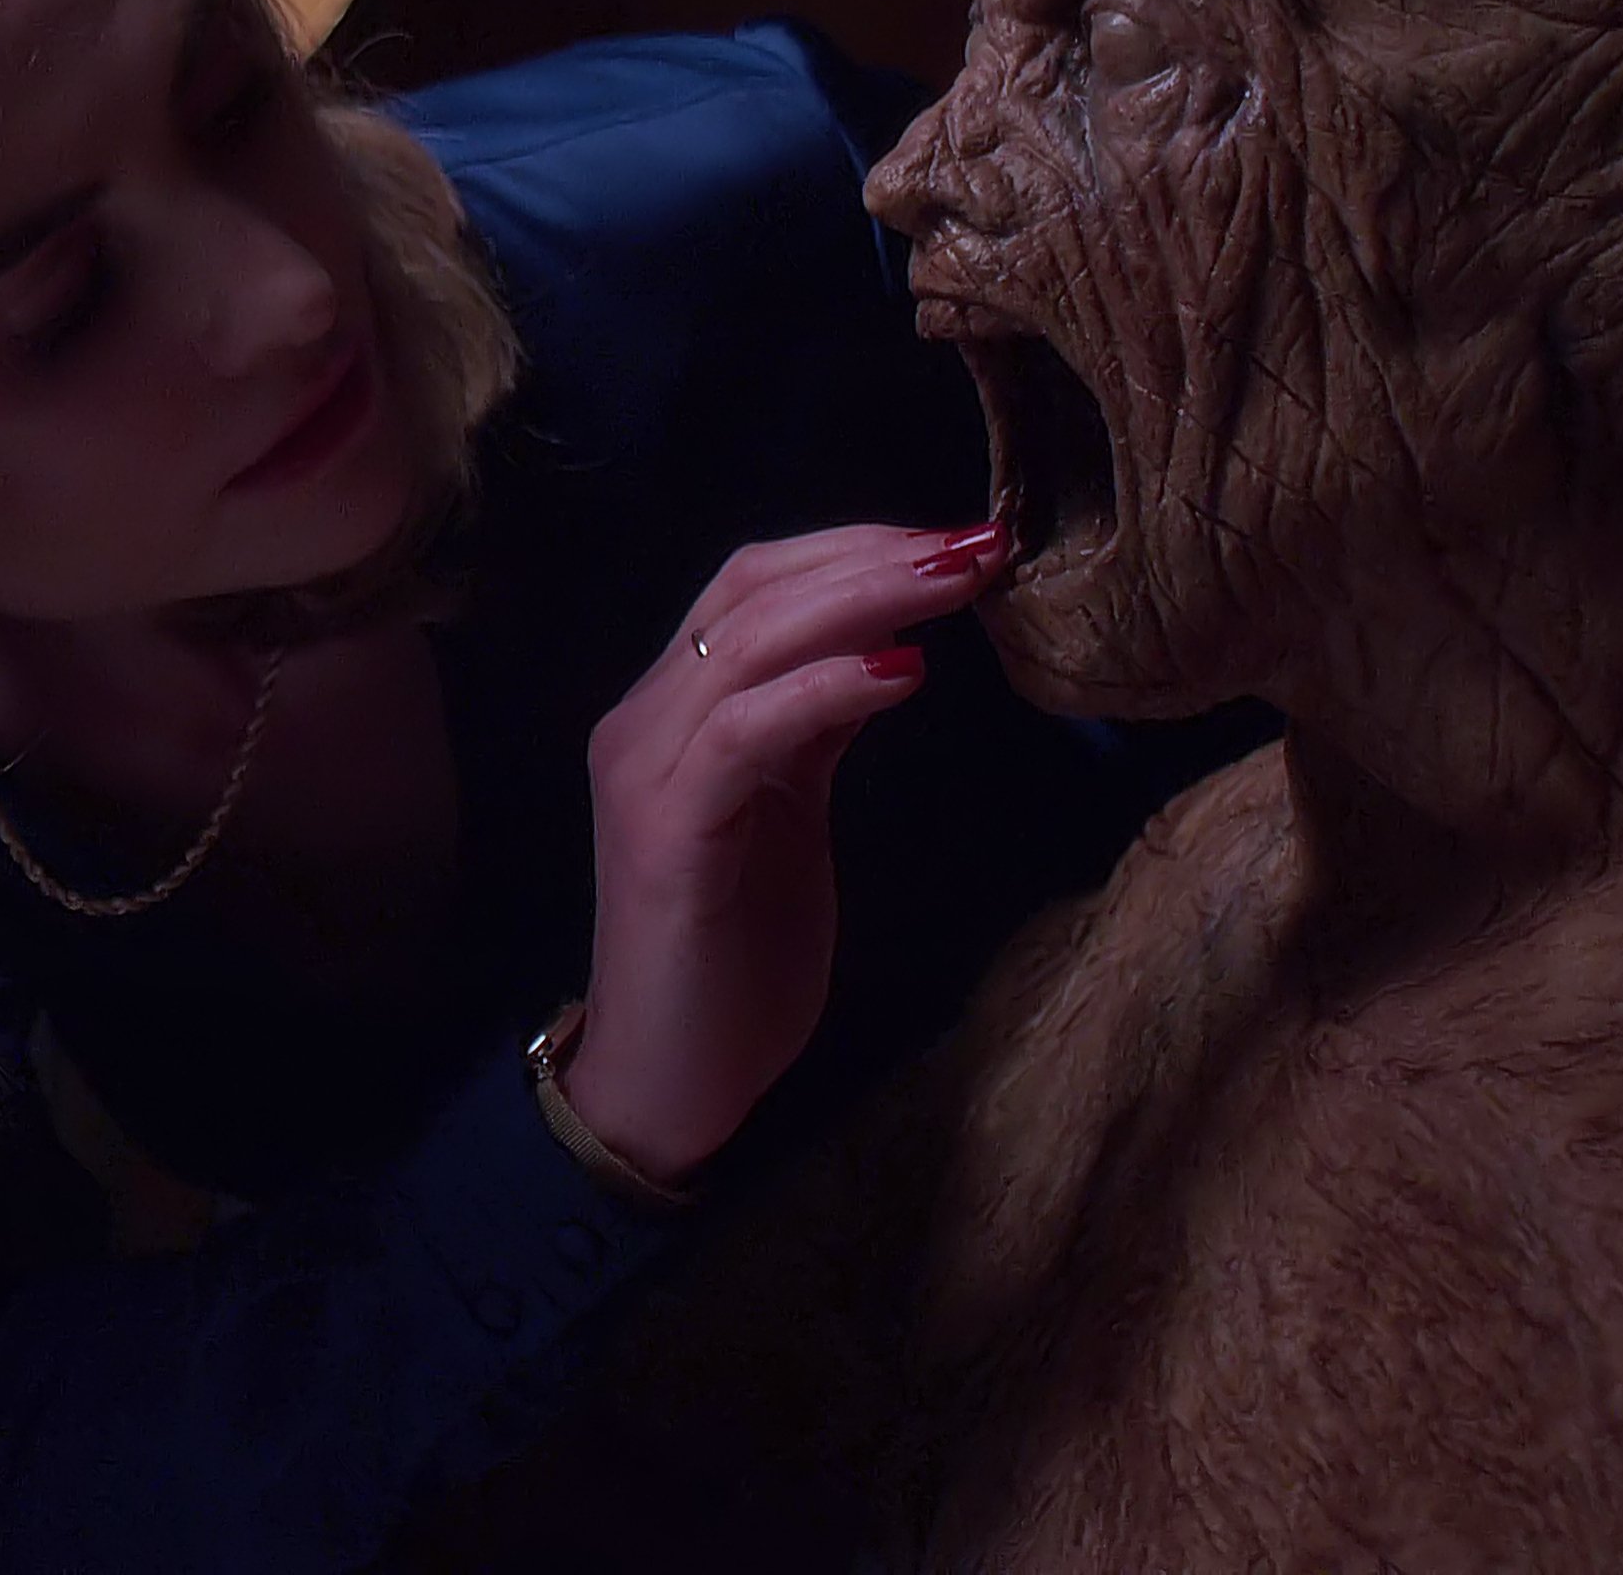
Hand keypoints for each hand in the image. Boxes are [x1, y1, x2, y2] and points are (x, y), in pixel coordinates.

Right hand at [567, 519, 1007, 1184]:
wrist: (669, 1082)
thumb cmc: (733, 957)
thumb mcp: (788, 813)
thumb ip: (813, 727)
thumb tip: (887, 641)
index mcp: (670, 712)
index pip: (753, 585)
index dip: (854, 547)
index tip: (959, 539)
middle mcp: (643, 724)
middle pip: (751, 591)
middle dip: (873, 555)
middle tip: (980, 541)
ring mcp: (647, 775)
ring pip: (747, 643)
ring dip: (864, 599)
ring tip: (959, 581)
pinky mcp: (669, 836)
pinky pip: (744, 731)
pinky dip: (826, 688)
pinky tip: (903, 673)